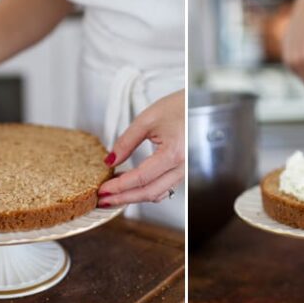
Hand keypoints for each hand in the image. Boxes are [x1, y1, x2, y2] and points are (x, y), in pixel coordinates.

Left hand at [97, 89, 183, 208]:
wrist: (200, 103)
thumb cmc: (179, 106)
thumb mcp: (146, 120)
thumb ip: (126, 142)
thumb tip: (110, 161)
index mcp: (173, 153)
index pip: (141, 178)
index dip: (119, 187)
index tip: (103, 190)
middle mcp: (182, 167)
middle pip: (149, 192)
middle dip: (124, 198)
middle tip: (104, 199)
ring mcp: (185, 171)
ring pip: (157, 194)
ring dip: (134, 197)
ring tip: (114, 194)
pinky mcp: (184, 171)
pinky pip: (165, 188)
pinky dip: (147, 191)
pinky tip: (132, 187)